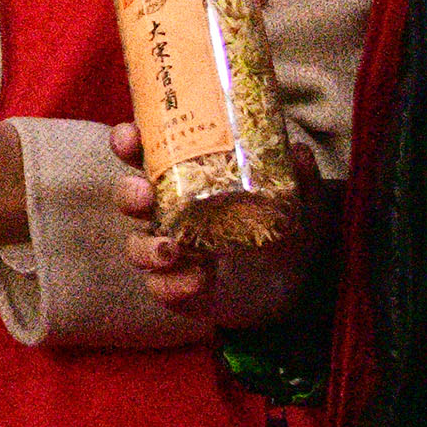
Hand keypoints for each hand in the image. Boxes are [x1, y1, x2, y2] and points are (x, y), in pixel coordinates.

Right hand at [111, 126, 324, 325]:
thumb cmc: (281, 227)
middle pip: (128, 196)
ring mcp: (169, 251)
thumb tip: (299, 152)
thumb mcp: (296, 199)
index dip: (128, 142)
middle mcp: (168, 212)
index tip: (130, 138)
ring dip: (146, 246)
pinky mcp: (176, 288)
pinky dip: (173, 284)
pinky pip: (160, 287)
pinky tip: (198, 279)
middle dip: (128, 193)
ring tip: (172, 249)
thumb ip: (298, 177)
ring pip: (136, 246)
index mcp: (185, 178)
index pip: (144, 153)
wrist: (291, 285)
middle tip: (145, 194)